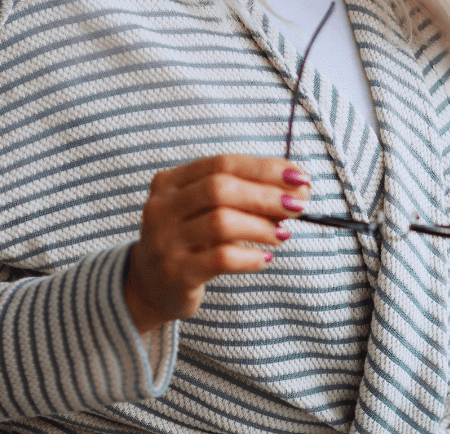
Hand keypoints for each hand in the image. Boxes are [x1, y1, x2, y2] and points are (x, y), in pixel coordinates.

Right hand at [123, 154, 310, 333]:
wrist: (150, 285)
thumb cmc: (190, 239)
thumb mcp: (208, 210)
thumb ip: (245, 196)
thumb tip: (297, 190)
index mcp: (169, 181)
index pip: (222, 163)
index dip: (264, 168)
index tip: (299, 176)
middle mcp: (161, 207)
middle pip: (219, 188)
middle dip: (265, 194)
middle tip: (297, 204)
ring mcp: (165, 241)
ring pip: (221, 222)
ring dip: (261, 226)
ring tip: (283, 233)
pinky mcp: (176, 274)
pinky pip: (221, 259)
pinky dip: (250, 256)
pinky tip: (265, 257)